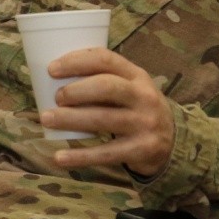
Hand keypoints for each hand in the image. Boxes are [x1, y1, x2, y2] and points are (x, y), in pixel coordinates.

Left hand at [41, 47, 175, 177]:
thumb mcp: (129, 86)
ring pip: (103, 119)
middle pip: (106, 87)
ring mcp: (145, 124)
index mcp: (137, 75)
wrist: (172, 141)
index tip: (51, 69)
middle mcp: (144, 97)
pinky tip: (59, 158)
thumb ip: (101, 78)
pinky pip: (106, 153)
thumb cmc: (135, 107)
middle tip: (55, 97)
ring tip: (46, 119)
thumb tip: (50, 78)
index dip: (76, 62)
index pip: (106, 60)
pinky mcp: (141, 150)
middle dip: (76, 91)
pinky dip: (81, 156)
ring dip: (70, 119)